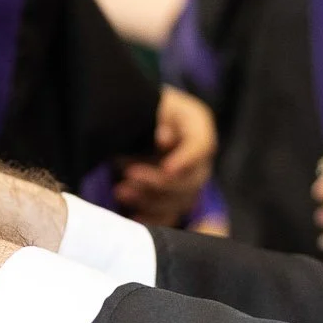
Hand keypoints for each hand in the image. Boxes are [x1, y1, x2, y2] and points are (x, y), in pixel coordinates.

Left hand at [114, 86, 215, 226]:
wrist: (133, 119)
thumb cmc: (140, 106)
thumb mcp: (146, 103)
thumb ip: (155, 118)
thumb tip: (164, 139)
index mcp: (197, 126)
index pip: (202, 146)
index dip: (187, 160)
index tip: (167, 168)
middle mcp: (200, 157)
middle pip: (191, 179)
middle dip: (158, 181)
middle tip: (128, 174)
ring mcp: (189, 180)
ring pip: (180, 201)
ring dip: (150, 200)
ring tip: (120, 191)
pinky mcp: (175, 198)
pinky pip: (170, 216)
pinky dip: (152, 219)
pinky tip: (132, 218)